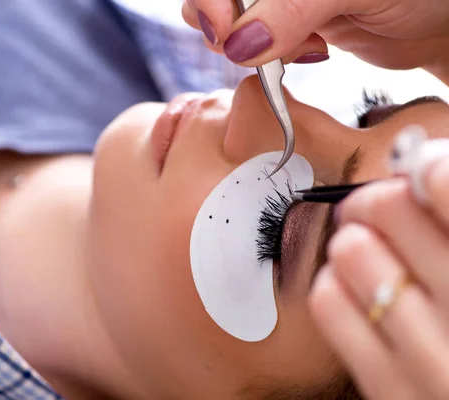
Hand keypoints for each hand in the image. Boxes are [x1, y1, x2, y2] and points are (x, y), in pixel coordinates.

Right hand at [182, 0, 448, 72]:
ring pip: (229, 25)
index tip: (225, 33)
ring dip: (250, 47)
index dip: (211, 0)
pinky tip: (312, 50)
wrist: (439, 20)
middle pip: (215, 0)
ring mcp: (278, 1)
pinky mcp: (288, 23)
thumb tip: (239, 43)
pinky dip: (272, 59)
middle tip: (257, 48)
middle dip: (226, 27)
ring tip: (301, 46)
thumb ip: (294, 8)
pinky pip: (254, 45)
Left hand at [309, 151, 448, 398]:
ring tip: (373, 255)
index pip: (445, 184)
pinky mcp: (386, 387)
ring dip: (354, 241)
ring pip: (350, 249)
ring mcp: (428, 356)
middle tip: (382, 209)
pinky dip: (334, 283)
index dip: (427, 166)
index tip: (422, 172)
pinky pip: (328, 303)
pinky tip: (356, 292)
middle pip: (387, 206)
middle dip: (377, 199)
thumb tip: (422, 167)